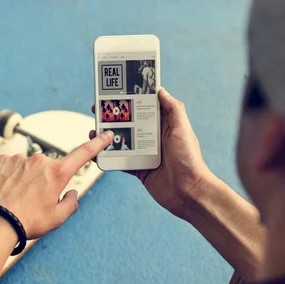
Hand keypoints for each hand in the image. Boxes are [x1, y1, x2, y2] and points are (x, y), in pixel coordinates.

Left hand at [0, 131, 113, 238]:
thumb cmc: (26, 222)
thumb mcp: (57, 218)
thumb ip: (71, 203)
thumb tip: (71, 192)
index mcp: (57, 174)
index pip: (83, 154)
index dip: (97, 144)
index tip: (106, 135)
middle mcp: (40, 161)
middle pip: (50, 168)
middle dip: (46, 181)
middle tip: (34, 202)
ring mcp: (19, 159)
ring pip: (29, 167)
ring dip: (27, 179)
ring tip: (17, 199)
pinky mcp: (2, 161)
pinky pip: (12, 166)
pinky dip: (11, 177)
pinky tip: (6, 192)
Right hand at [91, 87, 210, 218]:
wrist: (188, 193)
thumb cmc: (189, 160)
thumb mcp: (183, 130)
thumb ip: (173, 109)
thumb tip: (161, 90)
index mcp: (165, 125)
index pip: (146, 107)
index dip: (132, 98)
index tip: (117, 91)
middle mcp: (153, 138)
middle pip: (130, 122)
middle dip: (113, 116)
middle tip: (97, 110)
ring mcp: (145, 153)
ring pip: (122, 141)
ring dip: (107, 136)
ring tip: (94, 131)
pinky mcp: (139, 169)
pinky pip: (120, 160)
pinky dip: (109, 157)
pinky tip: (98, 153)